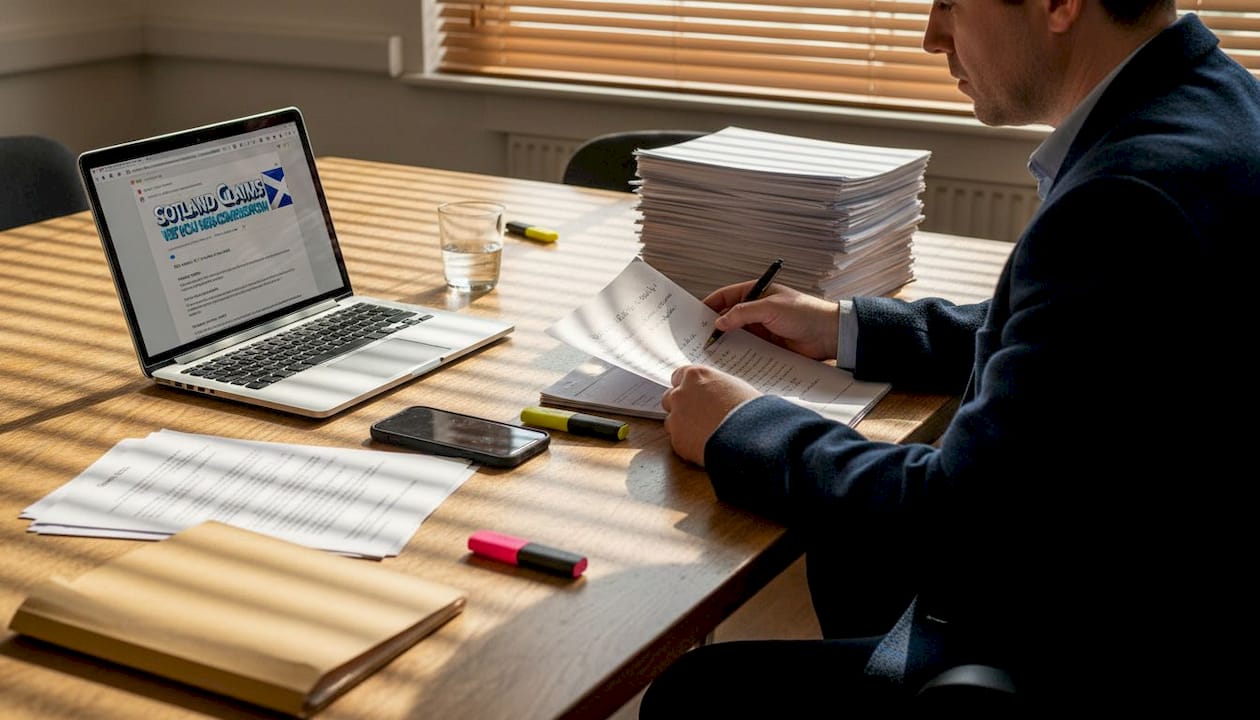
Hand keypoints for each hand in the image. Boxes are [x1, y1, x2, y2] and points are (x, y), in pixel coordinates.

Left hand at [661, 365, 759, 465]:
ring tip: (703, 433)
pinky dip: (688, 444)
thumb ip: (715, 388)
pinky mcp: (677, 441)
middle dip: (681, 406)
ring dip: (682, 426)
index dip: (687, 387)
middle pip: (670, 398)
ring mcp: (676, 418)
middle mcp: (680, 394)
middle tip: (698, 415)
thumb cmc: (750, 410)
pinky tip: (705, 446)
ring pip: (670, 421)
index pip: (678, 376)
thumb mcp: (735, 387)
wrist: (750, 437)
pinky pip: (678, 441)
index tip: (693, 394)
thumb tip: (715, 394)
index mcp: (695, 376)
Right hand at [704, 282, 838, 359]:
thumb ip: (743, 313)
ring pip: (737, 336)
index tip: (695, 316)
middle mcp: (757, 311)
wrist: (828, 335)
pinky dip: (738, 354)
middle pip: (729, 317)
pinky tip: (728, 361)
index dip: (710, 304)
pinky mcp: (768, 347)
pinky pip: (748, 350)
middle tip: (698, 337)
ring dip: (726, 343)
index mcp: (757, 294)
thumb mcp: (770, 308)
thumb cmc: (804, 313)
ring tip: (709, 352)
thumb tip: (719, 321)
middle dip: (715, 326)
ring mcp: (761, 330)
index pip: (727, 296)